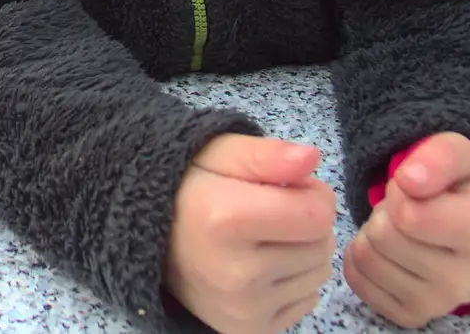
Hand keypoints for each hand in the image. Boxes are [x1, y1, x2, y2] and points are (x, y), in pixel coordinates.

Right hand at [165, 134, 337, 333]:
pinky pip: (308, 301)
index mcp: (225, 220)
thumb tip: (312, 158)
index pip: (317, 214)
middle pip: (321, 245)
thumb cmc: (188, 189)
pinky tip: (261, 265)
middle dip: (306, 222)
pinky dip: (293, 280)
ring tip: (264, 237)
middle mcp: (235, 273)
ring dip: (302, 251)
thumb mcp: (219, 154)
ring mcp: (243, 309)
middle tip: (271, 212)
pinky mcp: (250, 330)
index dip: (311, 193)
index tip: (287, 186)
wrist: (148, 238)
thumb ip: (266, 154)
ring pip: (318, 273)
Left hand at [344, 133, 469, 327]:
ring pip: (367, 257)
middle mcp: (468, 282)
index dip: (399, 189)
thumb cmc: (458, 186)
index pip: (408, 214)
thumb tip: (409, 179)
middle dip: (384, 211)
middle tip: (404, 207)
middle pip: (384, 236)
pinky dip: (359, 255)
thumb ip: (438, 155)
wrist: (469, 227)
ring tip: (398, 226)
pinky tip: (385, 248)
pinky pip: (356, 278)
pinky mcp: (410, 314)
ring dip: (372, 231)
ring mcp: (439, 304)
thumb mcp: (457, 153)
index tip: (412, 185)